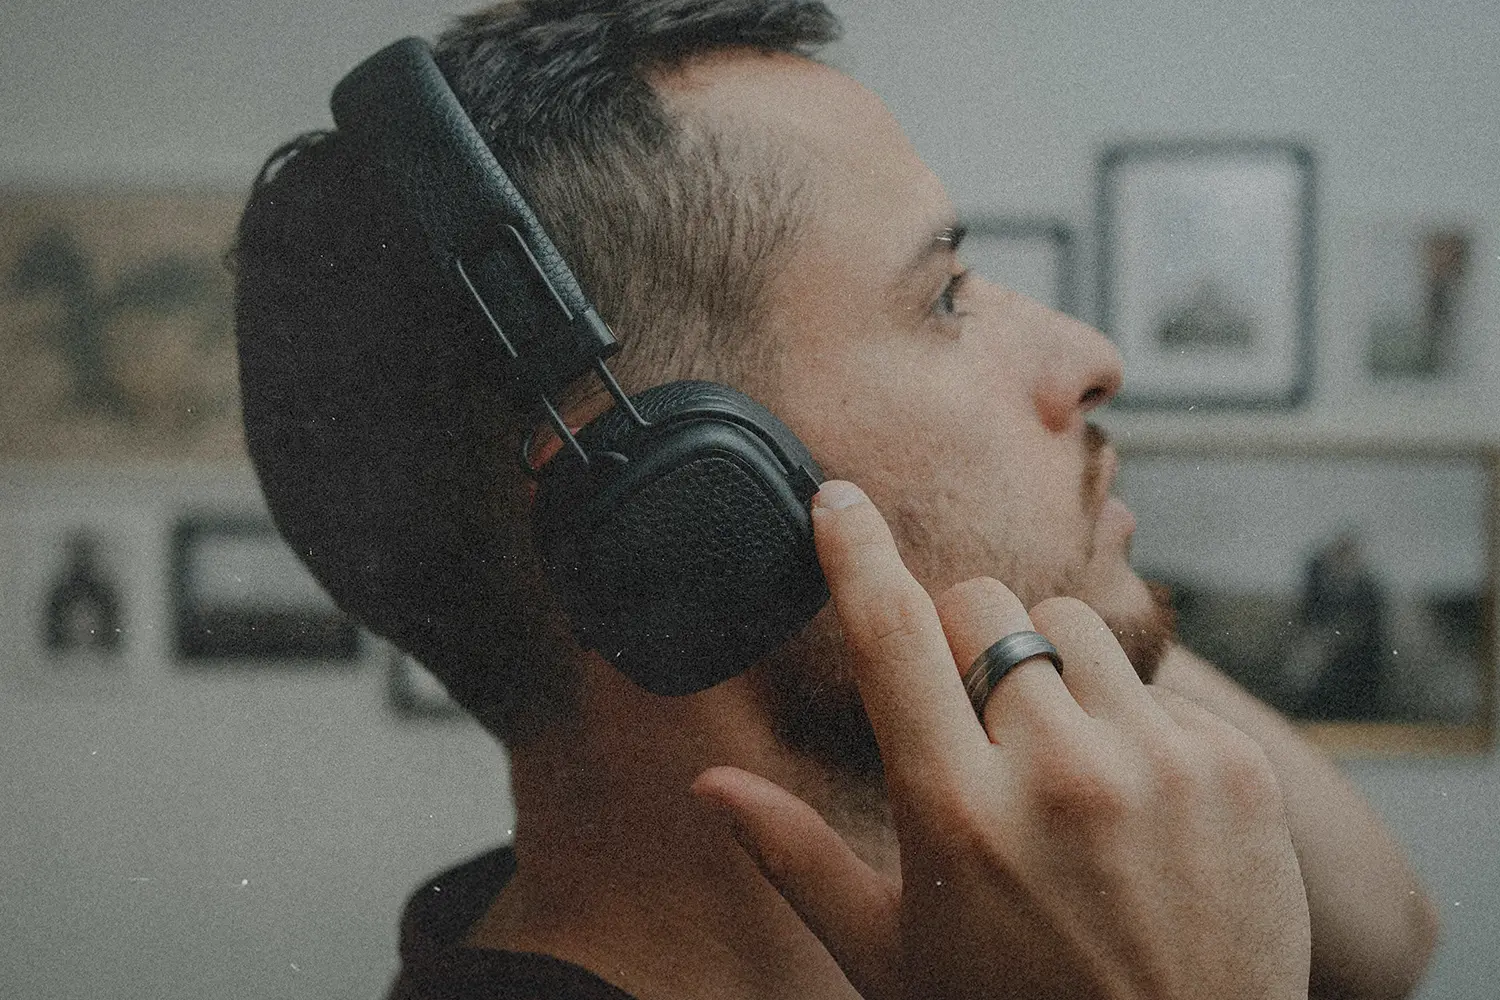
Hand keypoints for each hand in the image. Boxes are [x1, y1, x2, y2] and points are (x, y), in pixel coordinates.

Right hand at [693, 481, 1310, 999]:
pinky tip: (1136, 808)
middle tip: (974, 720)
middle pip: (986, 606)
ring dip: (1049, 672)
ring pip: (1073, 627)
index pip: (890, 637)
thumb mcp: (889, 956)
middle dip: (963, 640)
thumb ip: (797, 856)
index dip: (855, 552)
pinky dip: (1132, 725)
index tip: (838, 498)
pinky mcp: (1235, 767)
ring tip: (1060, 764)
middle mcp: (1058, 774)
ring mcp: (1158, 763)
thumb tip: (711, 786)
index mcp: (955, 814)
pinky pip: (1158, 686)